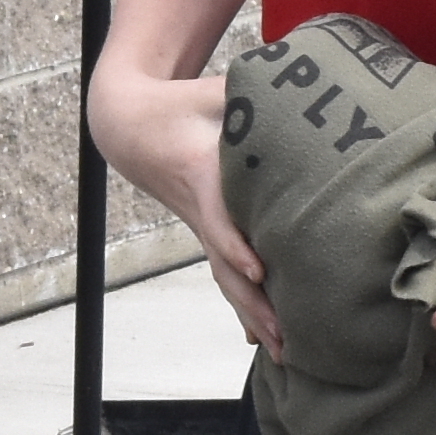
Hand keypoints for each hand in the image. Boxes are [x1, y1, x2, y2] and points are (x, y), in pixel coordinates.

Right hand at [91, 65, 274, 356]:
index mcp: (203, 177)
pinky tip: (262, 338)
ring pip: (227, 279)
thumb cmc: (183, 102)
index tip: (260, 270)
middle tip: (286, 338)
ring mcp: (202, 226)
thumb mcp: (217, 90)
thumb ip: (255, 90)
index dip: (239, 246)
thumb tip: (305, 82)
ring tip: (286, 352)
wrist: (130, 124)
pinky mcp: (207, 231)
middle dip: (256, 304)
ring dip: (254, 316)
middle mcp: (201, 211)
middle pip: (227, 267)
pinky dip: (245, 305)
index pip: (221, 219)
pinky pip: (226, 275)